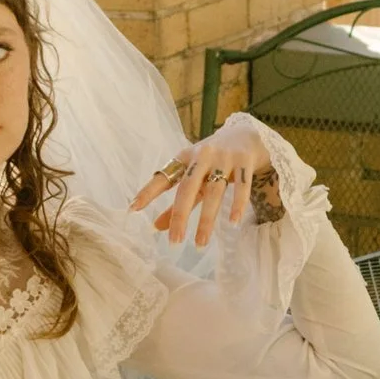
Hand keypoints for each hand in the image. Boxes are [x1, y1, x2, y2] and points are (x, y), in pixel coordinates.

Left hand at [132, 114, 280, 248]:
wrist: (246, 135)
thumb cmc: (213, 161)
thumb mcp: (193, 178)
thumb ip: (176, 203)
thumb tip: (156, 228)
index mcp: (184, 159)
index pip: (163, 178)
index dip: (148, 192)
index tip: (133, 209)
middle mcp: (201, 156)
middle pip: (188, 188)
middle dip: (180, 215)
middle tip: (174, 242)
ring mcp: (224, 158)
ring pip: (214, 191)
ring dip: (207, 219)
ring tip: (200, 243)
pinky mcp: (244, 161)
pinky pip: (241, 186)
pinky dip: (237, 204)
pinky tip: (232, 222)